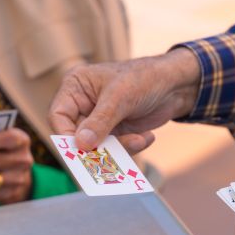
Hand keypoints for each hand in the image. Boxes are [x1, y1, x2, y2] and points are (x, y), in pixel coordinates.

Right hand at [49, 48, 200, 153]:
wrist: (176, 84)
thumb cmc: (145, 78)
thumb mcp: (120, 97)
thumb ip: (100, 122)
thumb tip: (81, 145)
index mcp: (76, 86)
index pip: (58, 116)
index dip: (66, 136)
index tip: (81, 150)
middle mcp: (83, 104)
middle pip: (77, 136)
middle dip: (98, 147)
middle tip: (111, 156)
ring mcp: (99, 120)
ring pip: (97, 147)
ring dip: (119, 149)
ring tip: (139, 140)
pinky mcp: (115, 131)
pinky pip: (115, 149)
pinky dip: (130, 147)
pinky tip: (147, 137)